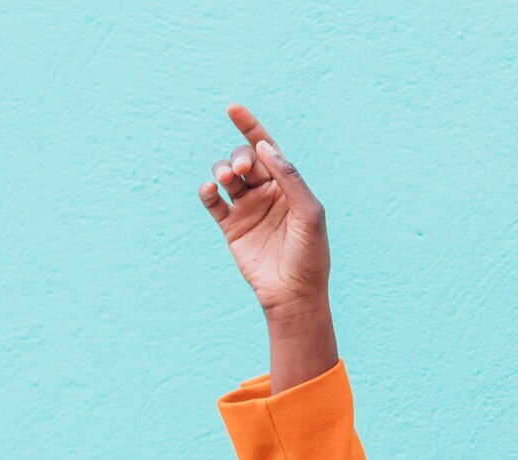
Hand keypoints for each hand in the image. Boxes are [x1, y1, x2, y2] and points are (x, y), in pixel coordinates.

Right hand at [197, 102, 331, 318]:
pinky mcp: (231, 227)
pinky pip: (212, 202)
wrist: (294, 294)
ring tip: (225, 179)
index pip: (268, 149)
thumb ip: (289, 178)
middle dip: (239, 156)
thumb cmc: (310, 255)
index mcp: (288, 186)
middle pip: (244, 159)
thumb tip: (265, 146)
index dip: (251, 127)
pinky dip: (207, 192)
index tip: (233, 108)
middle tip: (241, 169)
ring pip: (226, 176)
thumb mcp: (309, 212)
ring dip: (221, 170)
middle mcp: (267, 194)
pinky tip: (211, 191)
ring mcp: (247, 209)